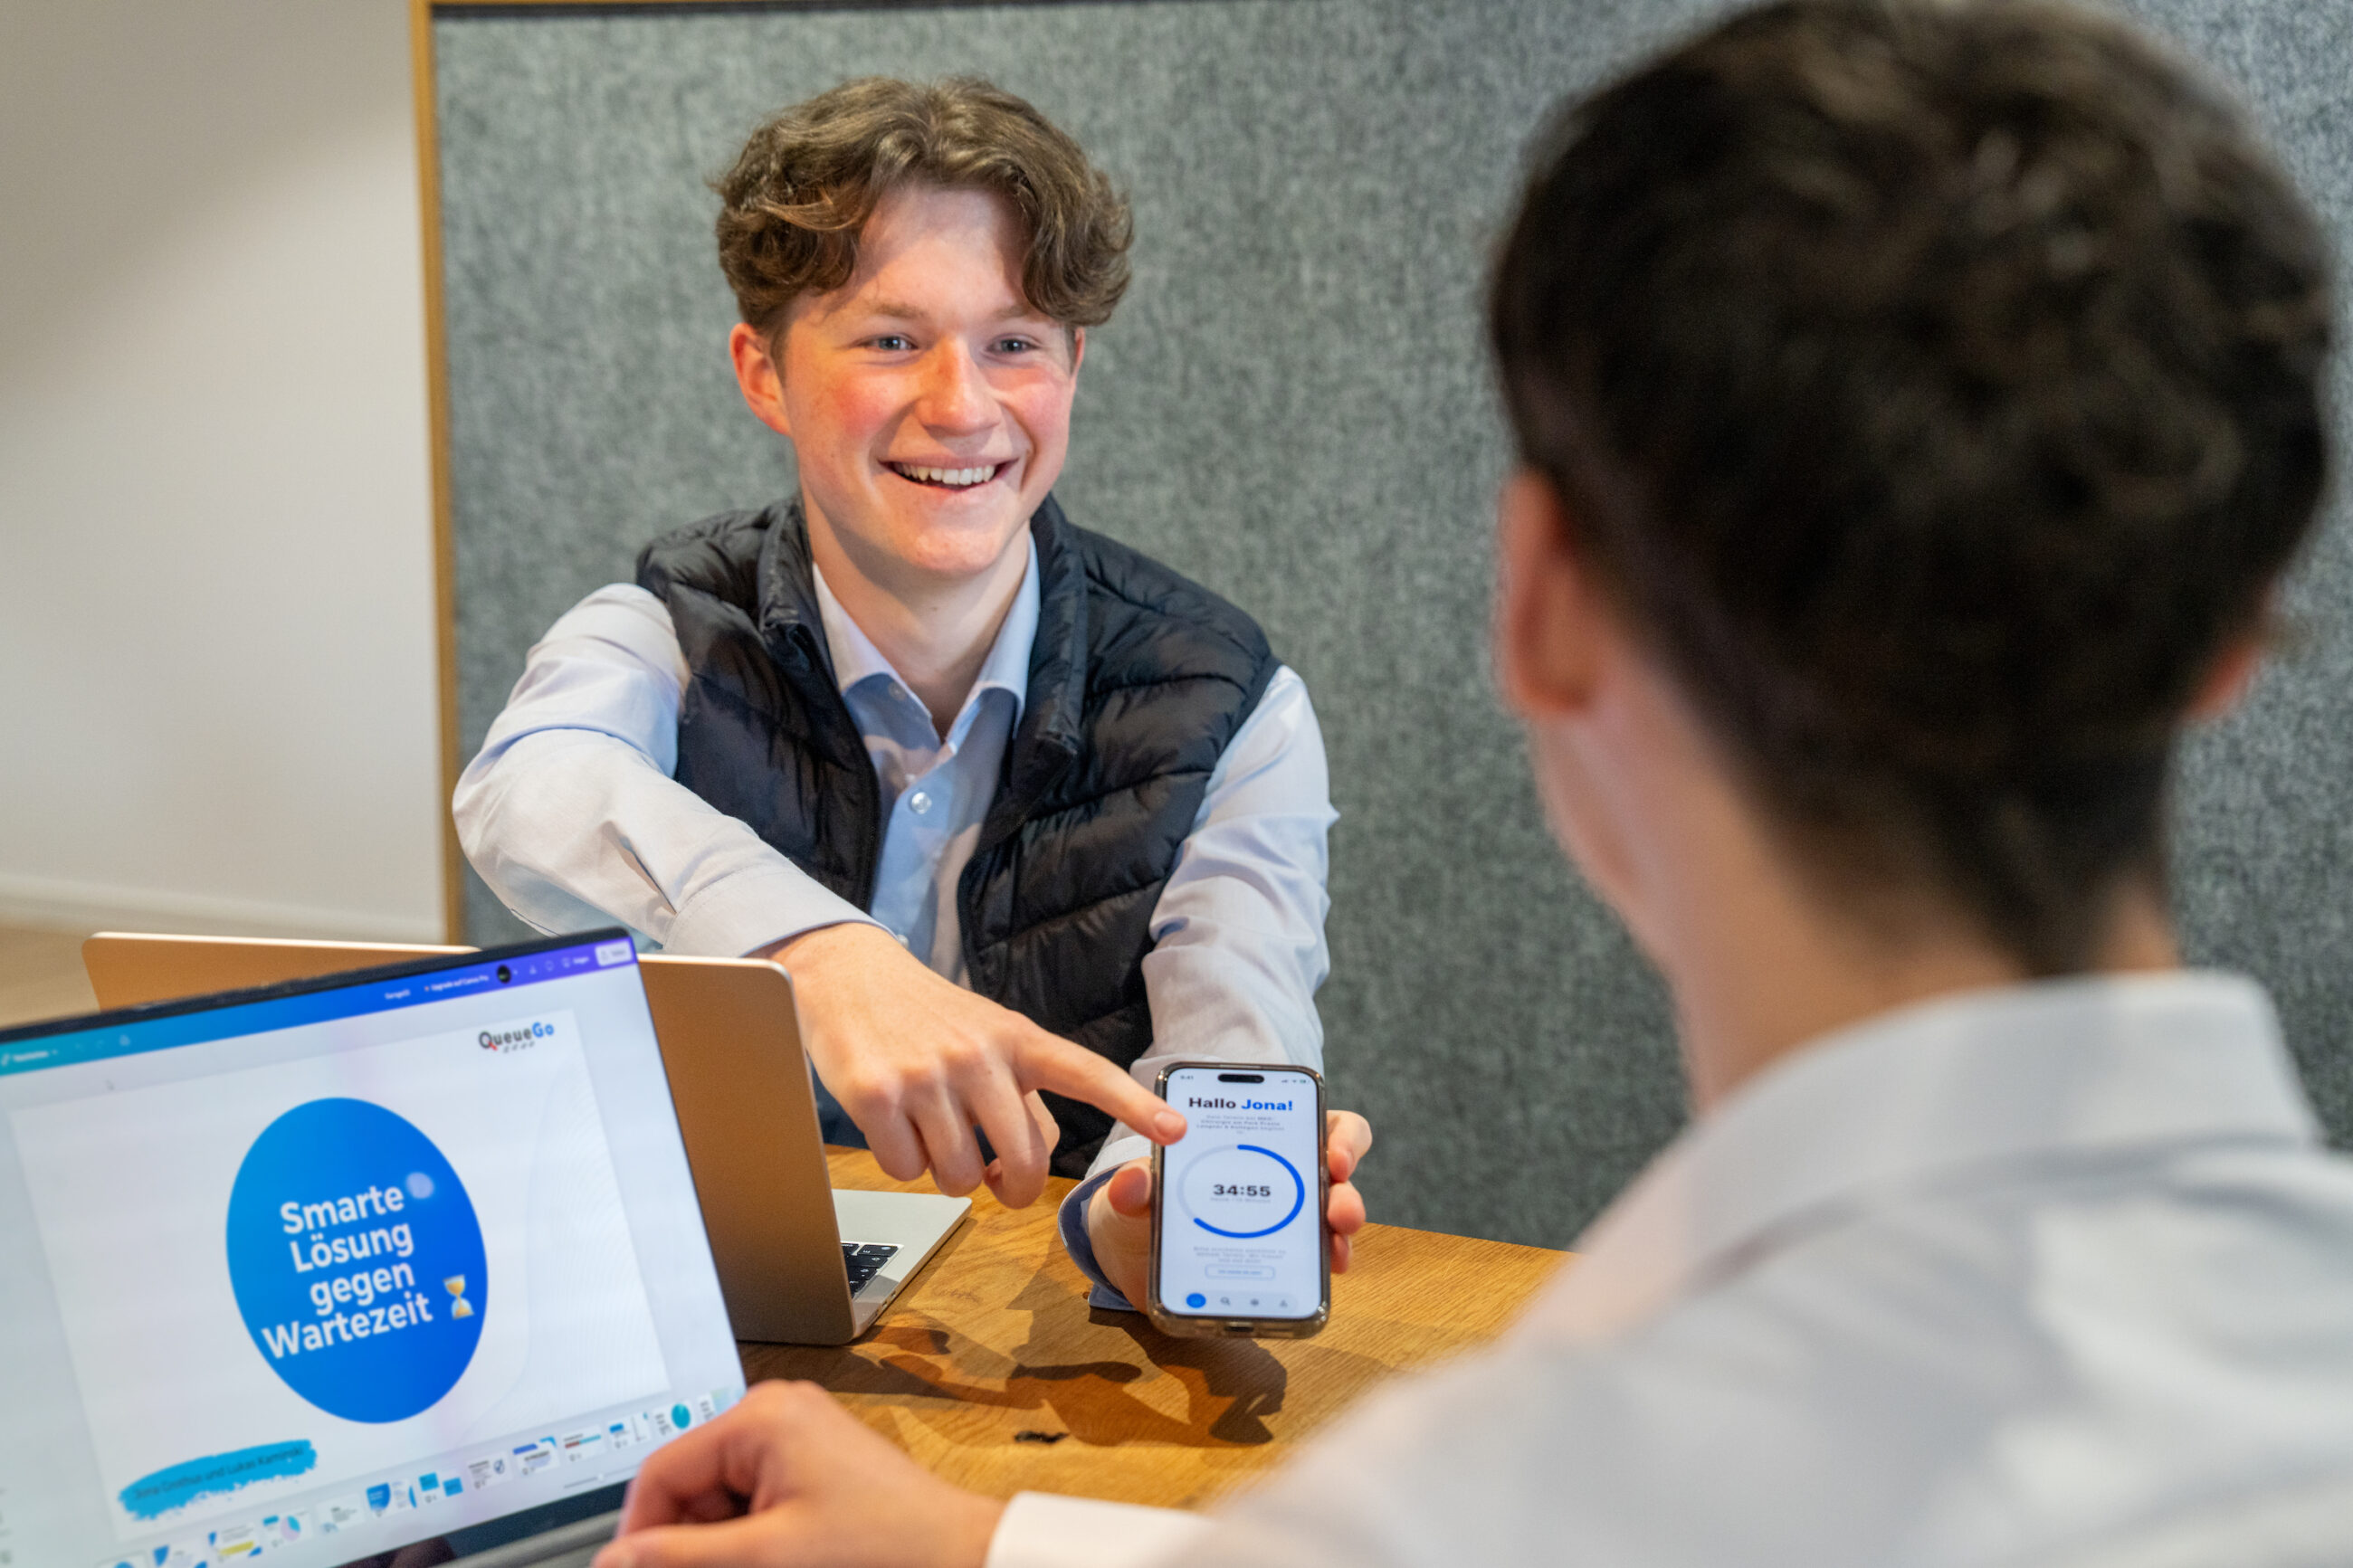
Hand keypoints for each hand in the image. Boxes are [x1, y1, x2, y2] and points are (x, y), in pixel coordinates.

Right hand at [593, 1380, 1000, 1567]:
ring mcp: (797, 1436)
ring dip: (718, 1546)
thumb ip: (679, 1558)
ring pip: (719, 1500)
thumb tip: (615, 1558)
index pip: (660, 1472)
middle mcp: (776, 1413)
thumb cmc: (884, 1547)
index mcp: (761, 1417)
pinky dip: (748, 1540)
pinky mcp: (813, 1463)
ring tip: (759, 1563)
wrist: (961, 1556)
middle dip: (685, 1544)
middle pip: (689, 1486)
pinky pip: (753, 1501)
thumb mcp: (765, 1557)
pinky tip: (771, 1560)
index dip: (637, 1534)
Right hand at [761, 923, 1184, 1207]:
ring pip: (960, 1177)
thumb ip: (1020, 1090)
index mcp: (1017, 1038)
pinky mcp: (878, 1095)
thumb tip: (1033, 1159)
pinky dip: (901, 1164)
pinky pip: (907, 1172)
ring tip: (930, 1130)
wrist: (848, 974)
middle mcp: (979, 1054)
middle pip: (1024, 1161)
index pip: (1085, 1072)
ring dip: (948, 1172)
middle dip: (1012, 1188)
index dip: (1133, 1104)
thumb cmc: (927, 1018)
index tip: (1176, 1128)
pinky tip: (892, 1124)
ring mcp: (928, 1075)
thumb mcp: (988, 1037)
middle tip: (997, 1181)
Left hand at [1086, 1109, 1372, 1308]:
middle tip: (1338, 1212)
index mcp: (1262, 1138)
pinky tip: (1316, 1281)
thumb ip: (1135, 1186)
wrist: (1136, 1250)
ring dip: (1341, 1236)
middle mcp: (1286, 1175)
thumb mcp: (1139, 1191)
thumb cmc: (1149, 1201)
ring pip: (1334, 1221)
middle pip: (1340, 1176)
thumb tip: (1132, 1182)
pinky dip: (1320, 1271)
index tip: (1334, 1157)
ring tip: (1336, 1254)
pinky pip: (1312, 1262)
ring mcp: (1289, 1219)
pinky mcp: (1282, 1259)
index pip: (1322, 1122)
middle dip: (1347, 1194)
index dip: (1342, 1137)